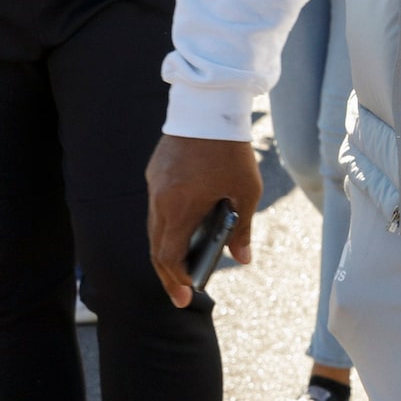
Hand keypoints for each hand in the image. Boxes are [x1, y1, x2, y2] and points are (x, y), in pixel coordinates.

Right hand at [146, 134, 260, 309]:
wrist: (209, 106)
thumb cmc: (231, 149)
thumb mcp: (246, 191)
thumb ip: (241, 228)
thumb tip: (243, 259)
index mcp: (179, 208)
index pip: (168, 256)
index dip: (177, 280)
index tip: (188, 295)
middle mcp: (160, 199)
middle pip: (156, 247)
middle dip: (169, 274)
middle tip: (182, 294)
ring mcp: (154, 185)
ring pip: (154, 228)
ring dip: (165, 249)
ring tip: (182, 267)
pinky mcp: (155, 172)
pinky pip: (156, 207)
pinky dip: (166, 225)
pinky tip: (181, 230)